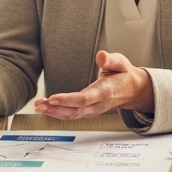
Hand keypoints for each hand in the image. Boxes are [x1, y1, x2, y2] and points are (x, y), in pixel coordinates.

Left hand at [34, 50, 150, 119]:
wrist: (133, 90)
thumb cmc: (124, 75)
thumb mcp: (121, 63)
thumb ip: (111, 60)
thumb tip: (100, 56)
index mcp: (106, 92)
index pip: (85, 99)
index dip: (68, 100)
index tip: (52, 98)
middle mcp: (98, 104)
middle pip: (75, 111)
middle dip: (55, 109)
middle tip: (39, 104)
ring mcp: (93, 110)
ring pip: (72, 115)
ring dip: (54, 112)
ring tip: (38, 106)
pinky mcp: (88, 111)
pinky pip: (72, 114)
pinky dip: (58, 112)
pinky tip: (46, 108)